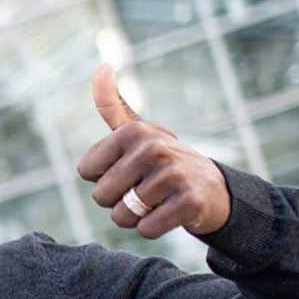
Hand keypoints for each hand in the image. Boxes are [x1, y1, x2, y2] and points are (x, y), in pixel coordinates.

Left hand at [76, 65, 230, 239]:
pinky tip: (170, 214)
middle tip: (144, 190)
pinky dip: (153, 228)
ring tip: (158, 201)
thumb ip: (113, 106)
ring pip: (122, 216)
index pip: (85, 171)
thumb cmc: (163, 163)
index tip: (128, 170)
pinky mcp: (190, 202)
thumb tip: (101, 68)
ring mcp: (173, 174)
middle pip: (101, 197)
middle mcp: (153, 148)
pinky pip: (146, 230)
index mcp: (133, 131)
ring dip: (136, 217)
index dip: (103, 178)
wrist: (212, 189)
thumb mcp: (138, 133)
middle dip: (118, 201)